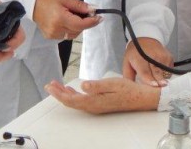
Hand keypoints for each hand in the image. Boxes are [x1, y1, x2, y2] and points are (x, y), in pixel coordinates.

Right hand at [32, 0, 101, 40]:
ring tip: (76, 16)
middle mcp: (56, 29)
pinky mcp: (50, 37)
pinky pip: (66, 35)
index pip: (81, 24)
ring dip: (78, 27)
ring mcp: (53, 35)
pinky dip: (70, 29)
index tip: (100, 17)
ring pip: (73, 34)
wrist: (32, 3)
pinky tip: (68, 21)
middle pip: (78, 31)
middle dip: (86, 23)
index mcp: (60, 19)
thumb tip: (93, 9)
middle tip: (88, 13)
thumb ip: (80, 5)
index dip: (92, 22)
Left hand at [45, 77, 160, 113]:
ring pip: (75, 101)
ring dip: (65, 94)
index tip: (50, 86)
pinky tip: (72, 89)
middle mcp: (93, 106)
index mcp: (94, 101)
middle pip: (70, 102)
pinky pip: (82, 101)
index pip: (71, 100)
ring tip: (57, 86)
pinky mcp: (99, 103)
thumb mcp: (112, 83)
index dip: (59, 94)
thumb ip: (96, 86)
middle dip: (58, 94)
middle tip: (49, 85)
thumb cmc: (128, 89)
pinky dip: (74, 95)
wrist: (140, 98)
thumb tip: (83, 85)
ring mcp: (96, 106)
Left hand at [122, 38, 173, 86]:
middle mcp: (152, 56)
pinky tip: (159, 72)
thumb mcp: (127, 63)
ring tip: (156, 79)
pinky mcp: (169, 57)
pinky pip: (169, 71)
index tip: (155, 85)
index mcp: (139, 58)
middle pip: (157, 72)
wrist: (145, 39)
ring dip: (161, 80)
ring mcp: (162, 56)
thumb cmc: (135, 54)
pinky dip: (165, 75)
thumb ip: (128, 77)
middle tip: (162, 89)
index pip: (145, 70)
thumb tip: (130, 91)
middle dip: (159, 82)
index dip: (149, 79)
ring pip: (164, 74)